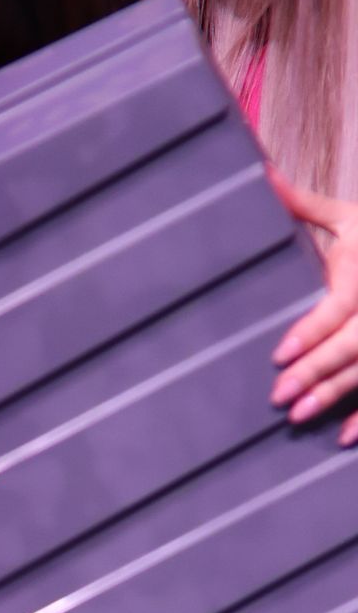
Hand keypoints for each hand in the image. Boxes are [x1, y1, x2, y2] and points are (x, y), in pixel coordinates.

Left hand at [269, 172, 357, 446]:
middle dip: (316, 371)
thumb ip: (306, 205)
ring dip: (337, 396)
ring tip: (298, 418)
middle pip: (352, 344)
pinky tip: (344, 439)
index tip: (279, 355)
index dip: (310, 332)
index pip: (338, 308)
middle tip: (279, 398)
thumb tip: (262, 173)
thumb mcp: (351, 217)